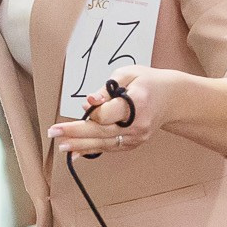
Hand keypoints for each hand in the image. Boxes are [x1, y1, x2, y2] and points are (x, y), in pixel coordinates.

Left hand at [48, 63, 163, 157]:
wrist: (172, 99)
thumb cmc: (147, 82)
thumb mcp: (128, 74)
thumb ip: (106, 89)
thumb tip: (88, 104)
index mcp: (137, 102)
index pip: (108, 113)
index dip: (93, 111)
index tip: (82, 107)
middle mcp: (137, 124)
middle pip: (101, 132)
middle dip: (75, 133)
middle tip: (54, 132)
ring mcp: (136, 138)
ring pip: (104, 143)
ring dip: (80, 145)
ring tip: (61, 145)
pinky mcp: (133, 144)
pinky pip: (109, 148)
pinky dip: (92, 150)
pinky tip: (75, 153)